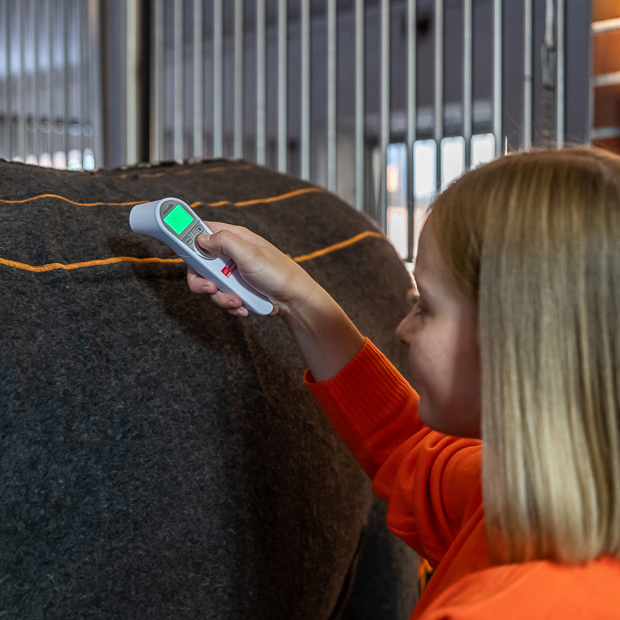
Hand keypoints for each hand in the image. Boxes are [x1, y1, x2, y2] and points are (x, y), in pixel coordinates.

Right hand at [187, 221, 363, 379]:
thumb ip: (223, 242)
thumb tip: (201, 238)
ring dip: (220, 297)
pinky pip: (222, 298)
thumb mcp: (249, 253)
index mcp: (233, 238)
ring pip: (209, 286)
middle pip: (199, 265)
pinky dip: (231, 305)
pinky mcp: (236, 290)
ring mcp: (232, 274)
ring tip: (238, 301)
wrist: (294, 300)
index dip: (182, 238)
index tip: (167, 247)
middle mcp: (230, 255)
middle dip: (202, 281)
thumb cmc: (278, 273)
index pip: (202, 231)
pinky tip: (244, 307)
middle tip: (211, 288)